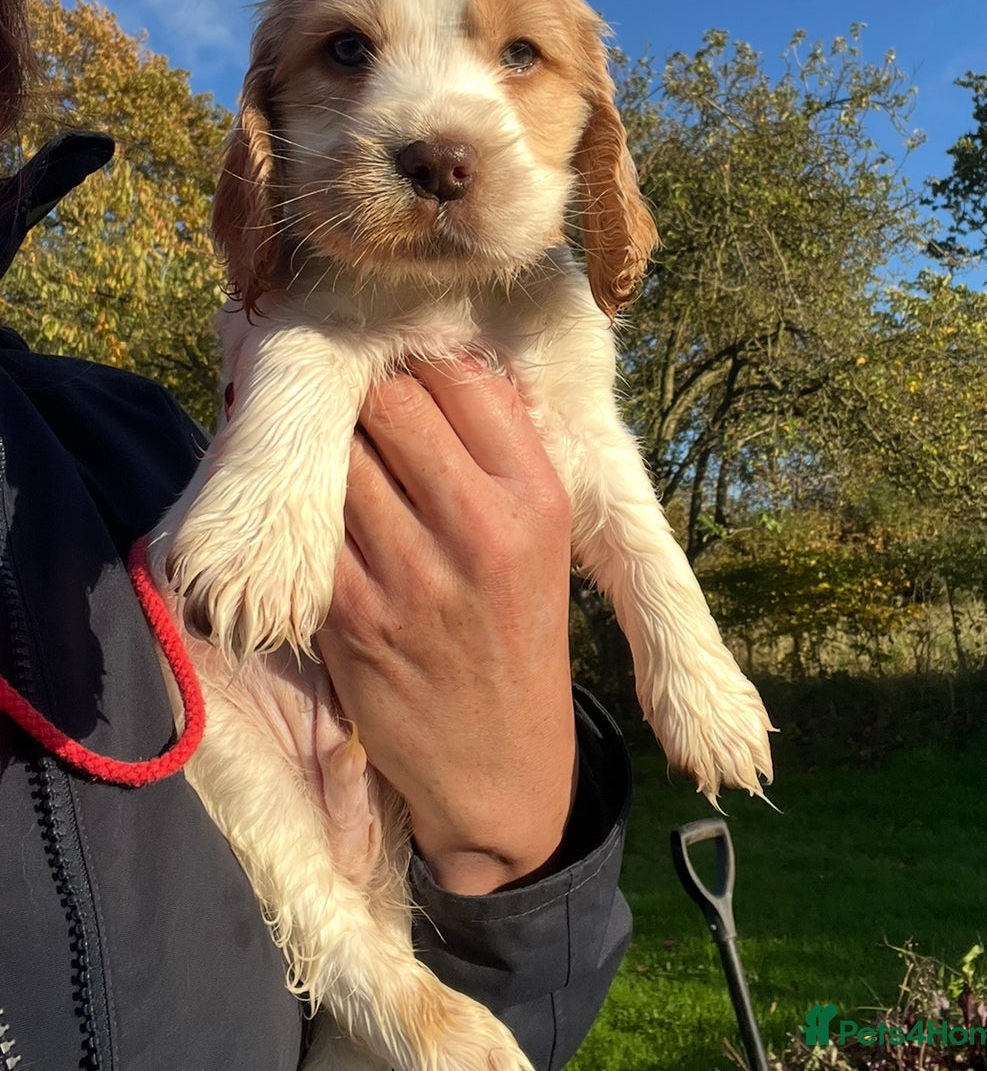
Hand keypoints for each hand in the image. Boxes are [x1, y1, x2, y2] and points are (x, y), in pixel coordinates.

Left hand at [317, 356, 576, 894]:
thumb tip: (429, 358)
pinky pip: (311, 526)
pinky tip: (317, 515)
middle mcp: (482, 529)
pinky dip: (308, 512)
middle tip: (357, 400)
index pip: (464, 377)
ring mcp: (413, 575)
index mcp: (538, 497)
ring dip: (331, 448)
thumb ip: (495, 452)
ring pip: (339, 455)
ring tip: (335, 453)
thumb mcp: (542, 538)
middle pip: (391, 401)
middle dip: (367, 392)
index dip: (422, 361)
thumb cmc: (518, 631)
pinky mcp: (353, 617)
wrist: (499, 765)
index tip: (404, 365)